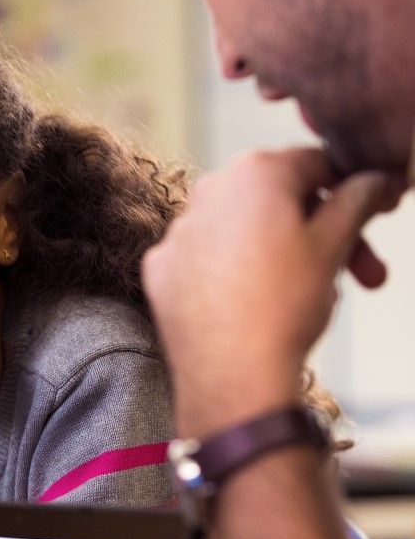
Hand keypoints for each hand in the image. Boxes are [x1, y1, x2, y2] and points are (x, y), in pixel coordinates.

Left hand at [142, 148, 403, 436]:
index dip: (354, 188)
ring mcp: (178, 231)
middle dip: (328, 231)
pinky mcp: (160, 269)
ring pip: (244, 229)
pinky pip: (208, 258)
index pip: (315, 164)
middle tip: (364, 272)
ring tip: (314, 293)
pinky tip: (258, 302)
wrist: (230, 374)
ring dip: (285, 251)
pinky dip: (236, 271)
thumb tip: (375, 180)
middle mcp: (207, 192)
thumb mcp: (334, 245)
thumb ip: (357, 200)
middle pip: (280, 199)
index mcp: (253, 174)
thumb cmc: (282, 307)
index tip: (378, 211)